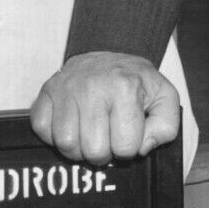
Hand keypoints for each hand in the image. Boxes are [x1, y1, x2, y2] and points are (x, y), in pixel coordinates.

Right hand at [29, 51, 179, 163]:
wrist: (110, 56)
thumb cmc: (137, 84)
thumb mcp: (164, 98)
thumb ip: (166, 127)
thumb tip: (142, 147)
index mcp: (125, 87)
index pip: (124, 149)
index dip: (129, 148)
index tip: (128, 132)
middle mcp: (92, 85)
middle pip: (94, 151)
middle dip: (104, 152)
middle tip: (108, 135)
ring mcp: (66, 87)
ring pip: (66, 144)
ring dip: (79, 147)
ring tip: (89, 132)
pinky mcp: (47, 90)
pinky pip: (42, 129)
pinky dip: (54, 134)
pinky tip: (71, 124)